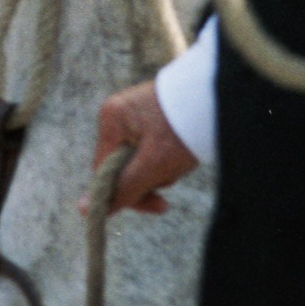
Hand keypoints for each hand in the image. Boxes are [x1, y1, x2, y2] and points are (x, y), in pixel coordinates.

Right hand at [84, 81, 198, 216]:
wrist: (221, 96)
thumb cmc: (183, 129)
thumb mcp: (153, 165)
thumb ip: (122, 188)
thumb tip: (83, 209)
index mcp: (111, 118)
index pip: (104, 171)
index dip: (125, 193)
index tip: (156, 204)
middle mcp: (119, 112)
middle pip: (122, 165)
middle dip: (149, 179)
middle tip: (173, 187)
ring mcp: (137, 112)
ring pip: (140, 158)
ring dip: (162, 169)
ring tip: (184, 161)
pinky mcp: (154, 114)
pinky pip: (152, 147)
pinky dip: (168, 157)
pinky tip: (183, 153)